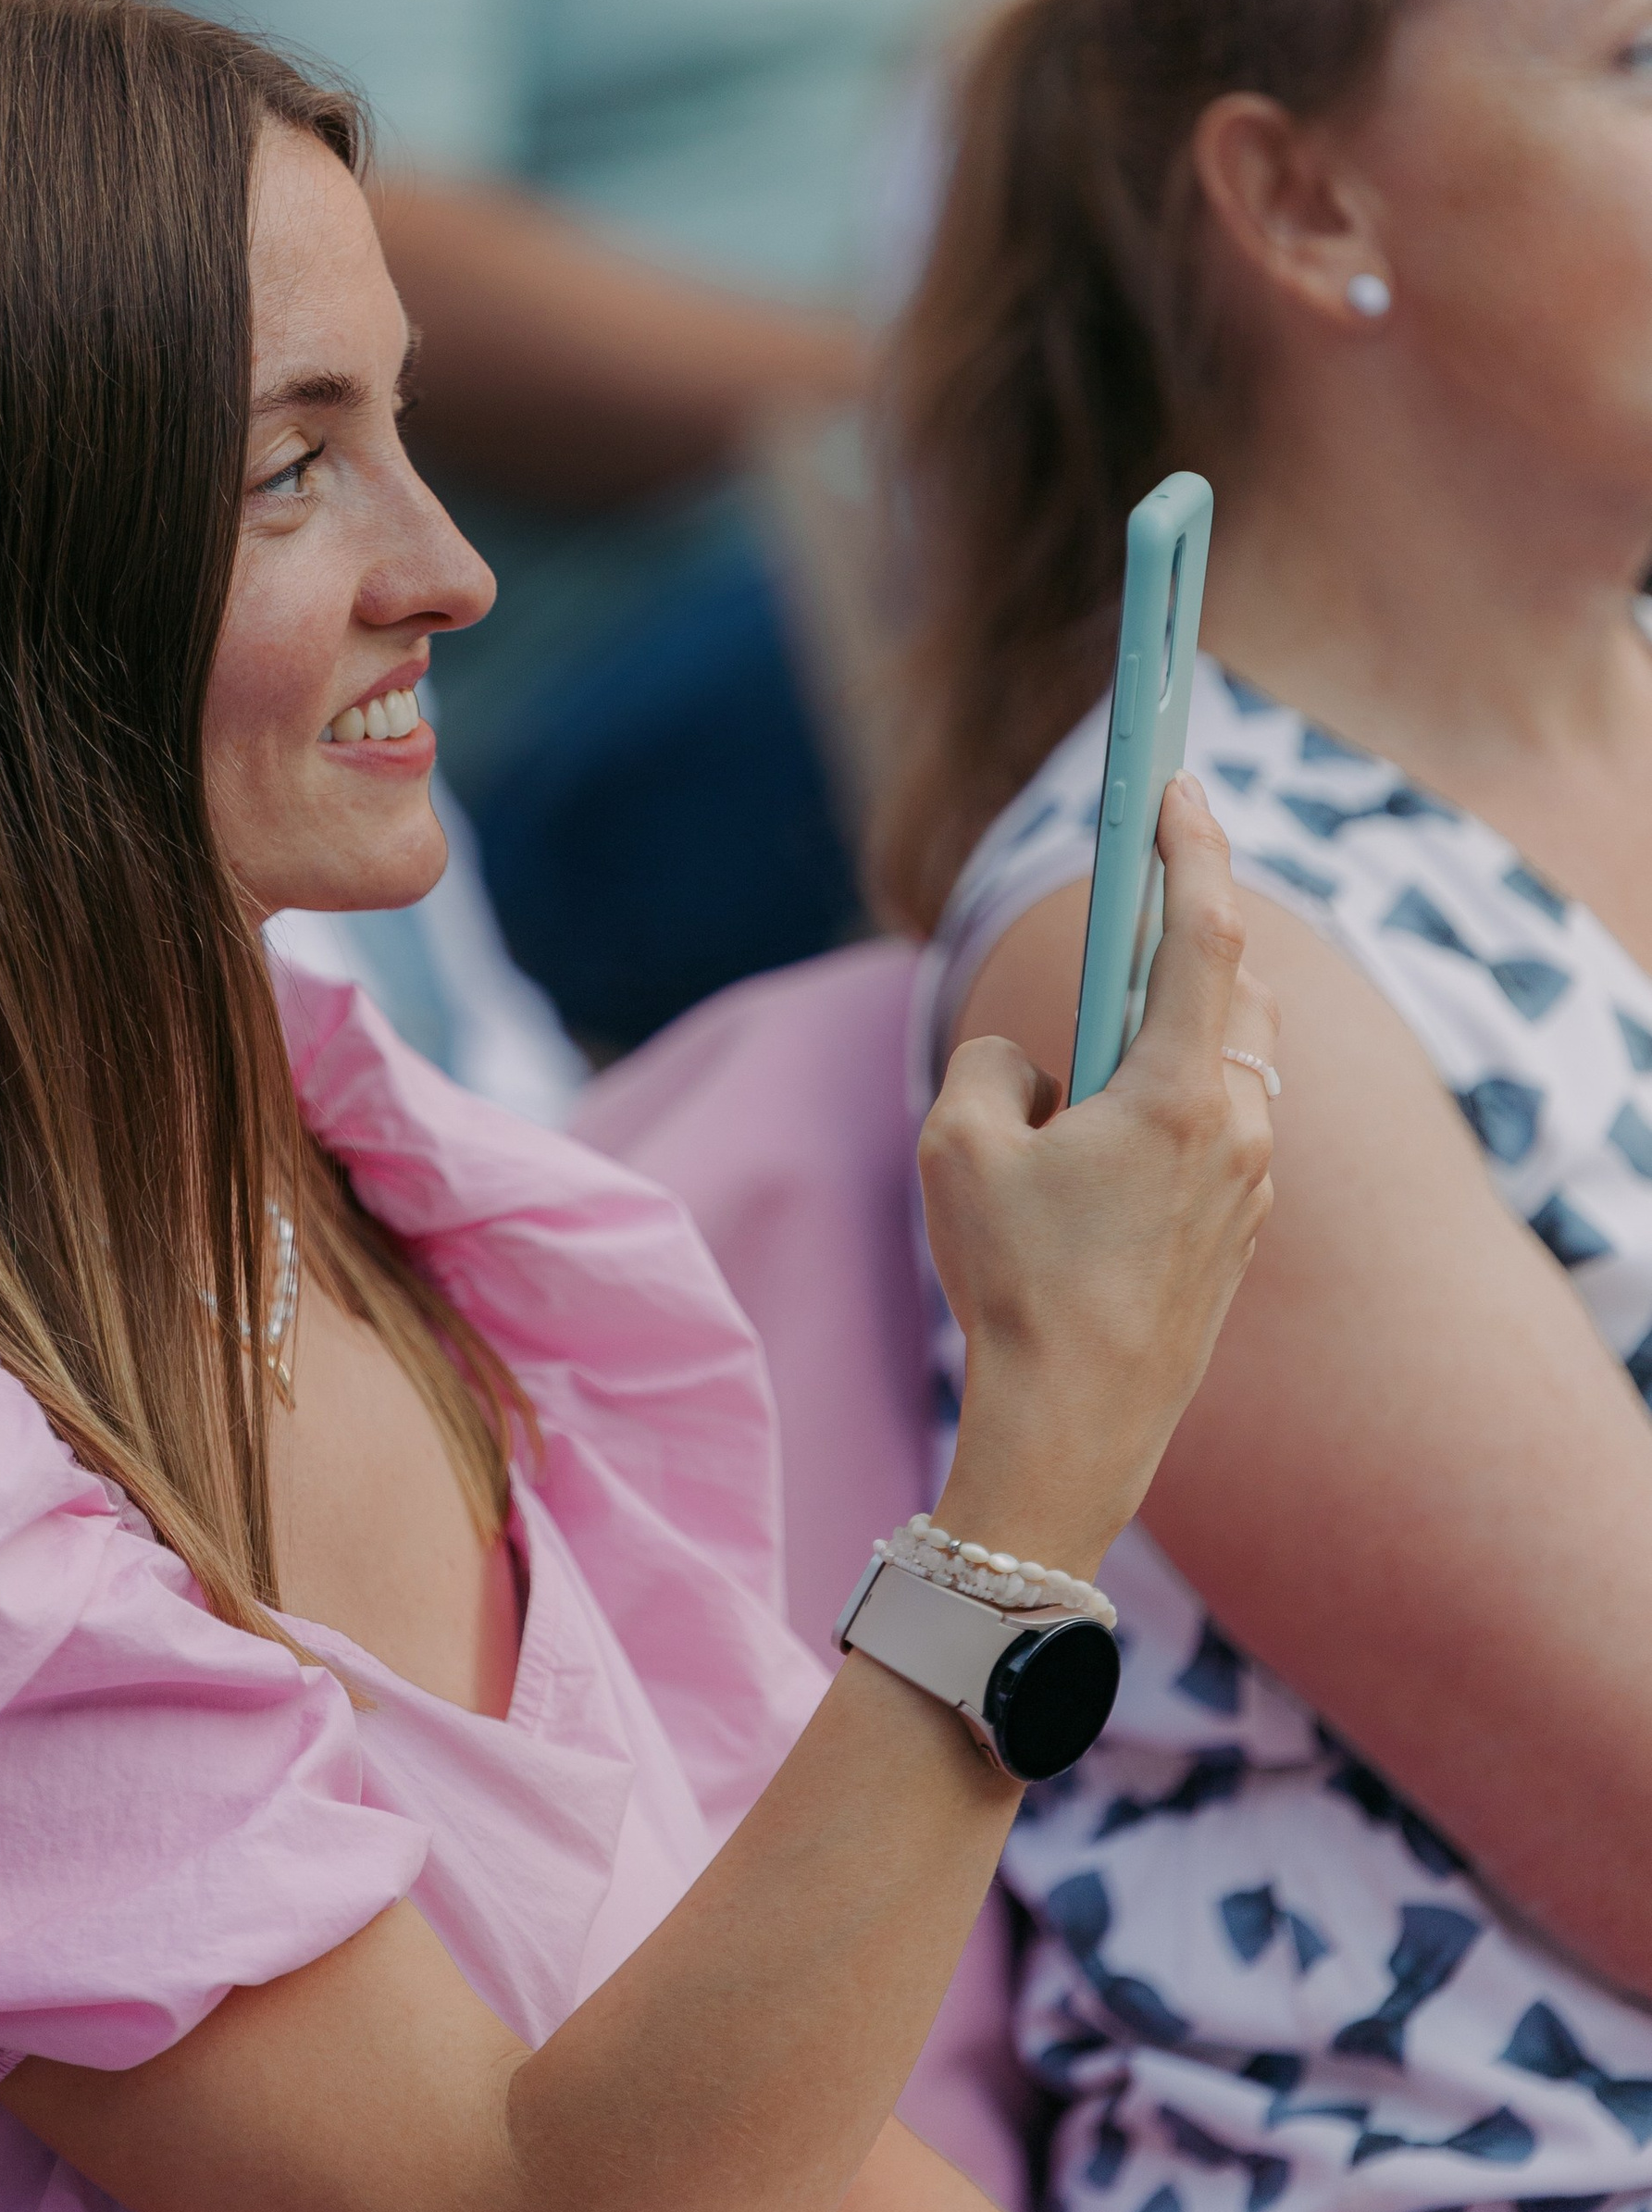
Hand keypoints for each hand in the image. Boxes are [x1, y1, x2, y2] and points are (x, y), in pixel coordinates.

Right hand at [920, 774, 1276, 1574]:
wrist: (1075, 1430)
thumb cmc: (1014, 1286)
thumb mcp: (961, 1146)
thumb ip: (993, 1064)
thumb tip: (1033, 1066)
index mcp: (1181, 1094)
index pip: (1205, 931)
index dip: (1192, 845)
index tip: (1178, 781)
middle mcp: (1239, 1131)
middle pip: (1235, 988)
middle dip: (1189, 936)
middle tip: (1135, 902)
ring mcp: (1250, 1188)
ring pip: (1232, 1063)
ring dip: (1177, 1028)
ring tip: (1096, 1048)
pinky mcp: (1238, 1235)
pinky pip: (1220, 1129)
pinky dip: (1174, 1099)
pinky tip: (1103, 1144)